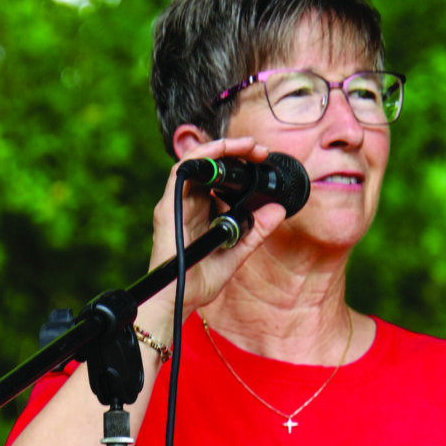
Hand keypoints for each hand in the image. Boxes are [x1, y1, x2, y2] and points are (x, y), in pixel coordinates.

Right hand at [140, 135, 286, 334]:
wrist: (178, 299)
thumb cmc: (199, 280)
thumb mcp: (237, 251)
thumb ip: (257, 231)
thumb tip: (278, 210)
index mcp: (201, 211)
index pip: (218, 178)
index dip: (239, 164)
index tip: (262, 160)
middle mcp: (187, 203)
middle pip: (209, 165)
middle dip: (235, 151)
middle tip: (260, 150)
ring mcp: (176, 203)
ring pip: (196, 161)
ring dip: (222, 148)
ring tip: (248, 146)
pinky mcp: (168, 206)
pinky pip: (181, 171)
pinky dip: (202, 156)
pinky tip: (222, 150)